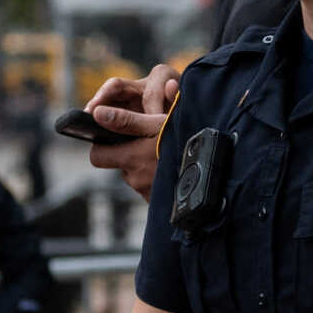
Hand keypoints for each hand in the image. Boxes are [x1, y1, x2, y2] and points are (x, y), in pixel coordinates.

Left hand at [85, 66, 179, 200]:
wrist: (214, 171)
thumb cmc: (185, 143)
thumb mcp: (158, 124)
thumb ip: (126, 119)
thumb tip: (97, 112)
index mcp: (131, 158)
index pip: (97, 156)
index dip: (103, 145)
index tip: (114, 136)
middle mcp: (135, 178)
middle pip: (117, 164)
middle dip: (125, 154)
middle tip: (143, 142)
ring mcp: (146, 191)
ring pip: (134, 174)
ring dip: (142, 165)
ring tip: (162, 152)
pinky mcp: (158, 200)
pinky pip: (148, 186)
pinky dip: (154, 176)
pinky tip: (169, 166)